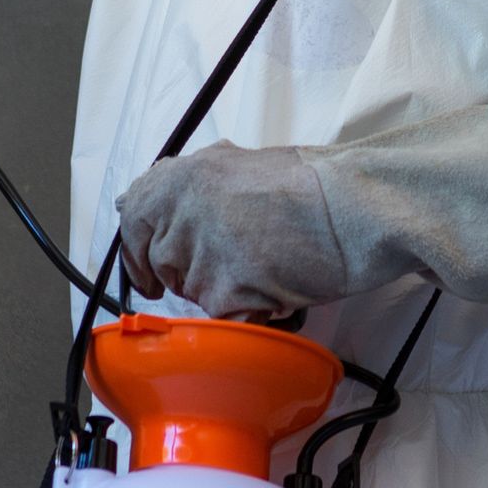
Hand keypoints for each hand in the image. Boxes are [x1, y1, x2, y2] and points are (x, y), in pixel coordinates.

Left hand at [117, 143, 353, 319]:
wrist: (356, 204)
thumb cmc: (312, 186)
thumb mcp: (237, 167)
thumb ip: (191, 190)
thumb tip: (146, 204)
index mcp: (183, 176)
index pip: (132, 219)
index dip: (139, 252)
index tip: (149, 273)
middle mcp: (183, 210)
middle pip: (164, 265)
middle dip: (193, 274)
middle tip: (235, 265)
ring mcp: (201, 251)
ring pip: (196, 296)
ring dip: (228, 293)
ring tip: (271, 265)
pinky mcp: (226, 290)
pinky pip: (224, 319)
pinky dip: (250, 313)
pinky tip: (279, 285)